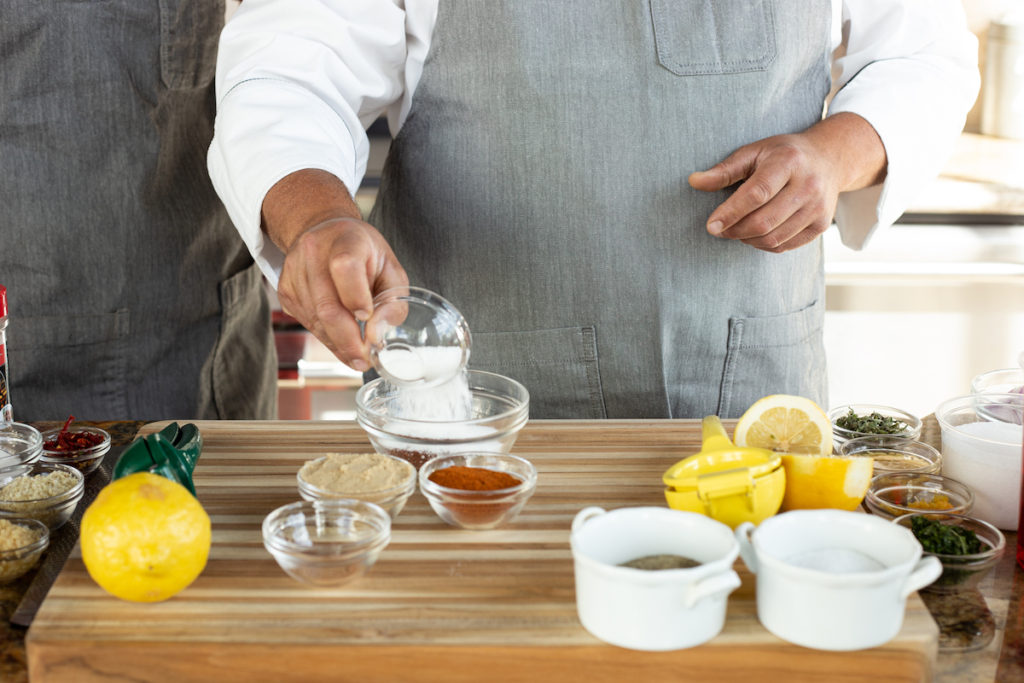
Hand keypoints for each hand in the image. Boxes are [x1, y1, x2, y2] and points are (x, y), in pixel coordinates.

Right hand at [261, 170, 407, 371]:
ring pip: (315, 320)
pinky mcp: (285, 290)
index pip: (345, 267)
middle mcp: (314, 253)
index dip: (356, 297)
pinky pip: (306, 322)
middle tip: (363, 360)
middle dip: (347, 341)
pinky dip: (326, 337)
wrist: (326, 232)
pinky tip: (340, 339)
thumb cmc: (364, 253)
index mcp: (345, 240)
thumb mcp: (391, 269)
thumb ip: (393, 303)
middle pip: (327, 305)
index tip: (367, 318)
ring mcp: (294, 272)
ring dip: (337, 344)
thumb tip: (375, 336)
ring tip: (356, 354)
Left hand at [689, 113, 885, 252]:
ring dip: (746, 239)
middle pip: (764, 221)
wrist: (829, 159)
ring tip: (735, 230)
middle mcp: (808, 185)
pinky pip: (785, 246)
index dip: (731, 213)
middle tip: (718, 229)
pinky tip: (754, 234)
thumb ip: (725, 170)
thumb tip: (694, 181)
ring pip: (773, 238)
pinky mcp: (822, 225)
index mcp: (789, 162)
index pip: (757, 194)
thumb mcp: (754, 152)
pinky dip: (763, 245)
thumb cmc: (783, 154)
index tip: (711, 225)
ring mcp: (818, 208)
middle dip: (734, 230)